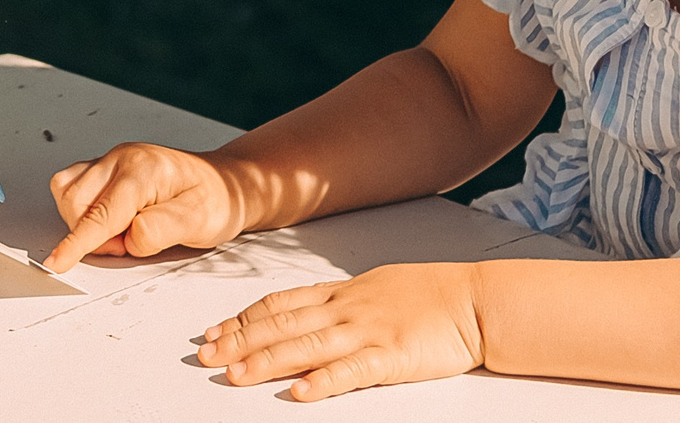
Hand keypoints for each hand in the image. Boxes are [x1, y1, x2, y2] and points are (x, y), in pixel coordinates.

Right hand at [45, 142, 243, 270]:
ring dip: (86, 223)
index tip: (58, 262)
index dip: (78, 242)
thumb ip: (161, 230)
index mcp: (144, 170)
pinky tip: (112, 219)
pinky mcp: (104, 168)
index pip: (102, 213)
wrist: (223, 183)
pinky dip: (83, 211)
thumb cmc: (215, 200)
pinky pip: (72, 187)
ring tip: (124, 230)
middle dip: (94, 235)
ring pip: (68, 194)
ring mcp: (110, 160)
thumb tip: (128, 238)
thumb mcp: (200, 221)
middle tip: (130, 243)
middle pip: (76, 203)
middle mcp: (121, 158)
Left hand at [197, 264, 486, 400]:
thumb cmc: (427, 293)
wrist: (473, 300)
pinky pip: (351, 371)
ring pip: (305, 347)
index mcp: (338, 293)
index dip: (242, 319)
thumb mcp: (373, 287)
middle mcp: (344, 309)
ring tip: (235, 375)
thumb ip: (336, 300)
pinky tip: (299, 393)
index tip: (213, 331)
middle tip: (206, 356)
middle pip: (281, 326)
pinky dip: (322, 382)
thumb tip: (302, 309)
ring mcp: (366, 332)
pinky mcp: (391, 356)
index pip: (277, 304)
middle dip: (239, 341)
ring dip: (266, 362)